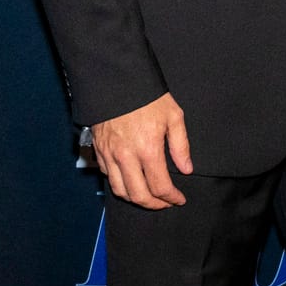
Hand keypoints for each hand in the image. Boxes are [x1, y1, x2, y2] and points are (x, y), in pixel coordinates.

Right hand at [90, 92, 193, 208]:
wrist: (117, 80)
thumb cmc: (147, 96)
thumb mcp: (173, 115)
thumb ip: (181, 145)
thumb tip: (186, 169)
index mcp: (148, 149)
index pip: (160, 186)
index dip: (172, 198)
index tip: (178, 199)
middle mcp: (126, 156)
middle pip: (138, 195)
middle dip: (154, 205)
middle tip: (165, 202)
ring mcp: (110, 155)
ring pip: (120, 190)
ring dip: (135, 199)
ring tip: (148, 196)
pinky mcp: (99, 151)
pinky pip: (108, 176)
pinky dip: (120, 184)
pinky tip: (131, 180)